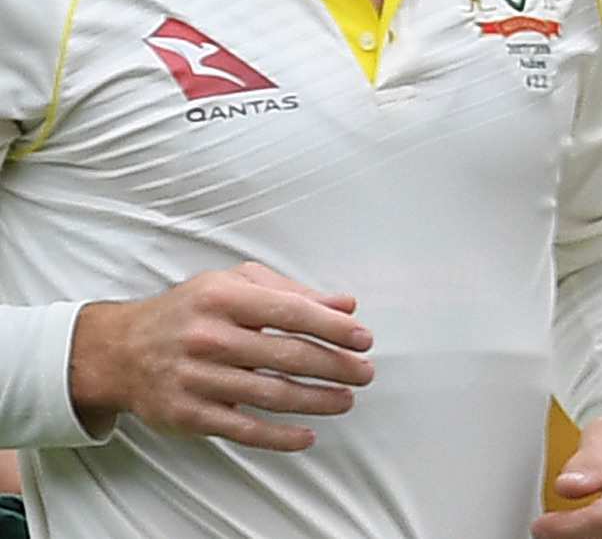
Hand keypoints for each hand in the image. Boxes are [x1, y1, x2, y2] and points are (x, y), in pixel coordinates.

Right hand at [67, 262, 373, 451]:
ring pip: (271, 394)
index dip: (334, 328)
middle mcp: (208, 337)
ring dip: (317, 400)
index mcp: (223, 297)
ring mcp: (196, 378)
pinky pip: (243, 429)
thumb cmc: (189, 311)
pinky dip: (280, 436)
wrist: (118, 351)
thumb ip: (290, 290)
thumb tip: (345, 305)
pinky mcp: (187, 414)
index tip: (364, 338)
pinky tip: (307, 434)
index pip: (292, 312)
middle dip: (335, 366)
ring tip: (346, 399)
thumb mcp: (232, 283)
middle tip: (364, 372)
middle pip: (287, 355)